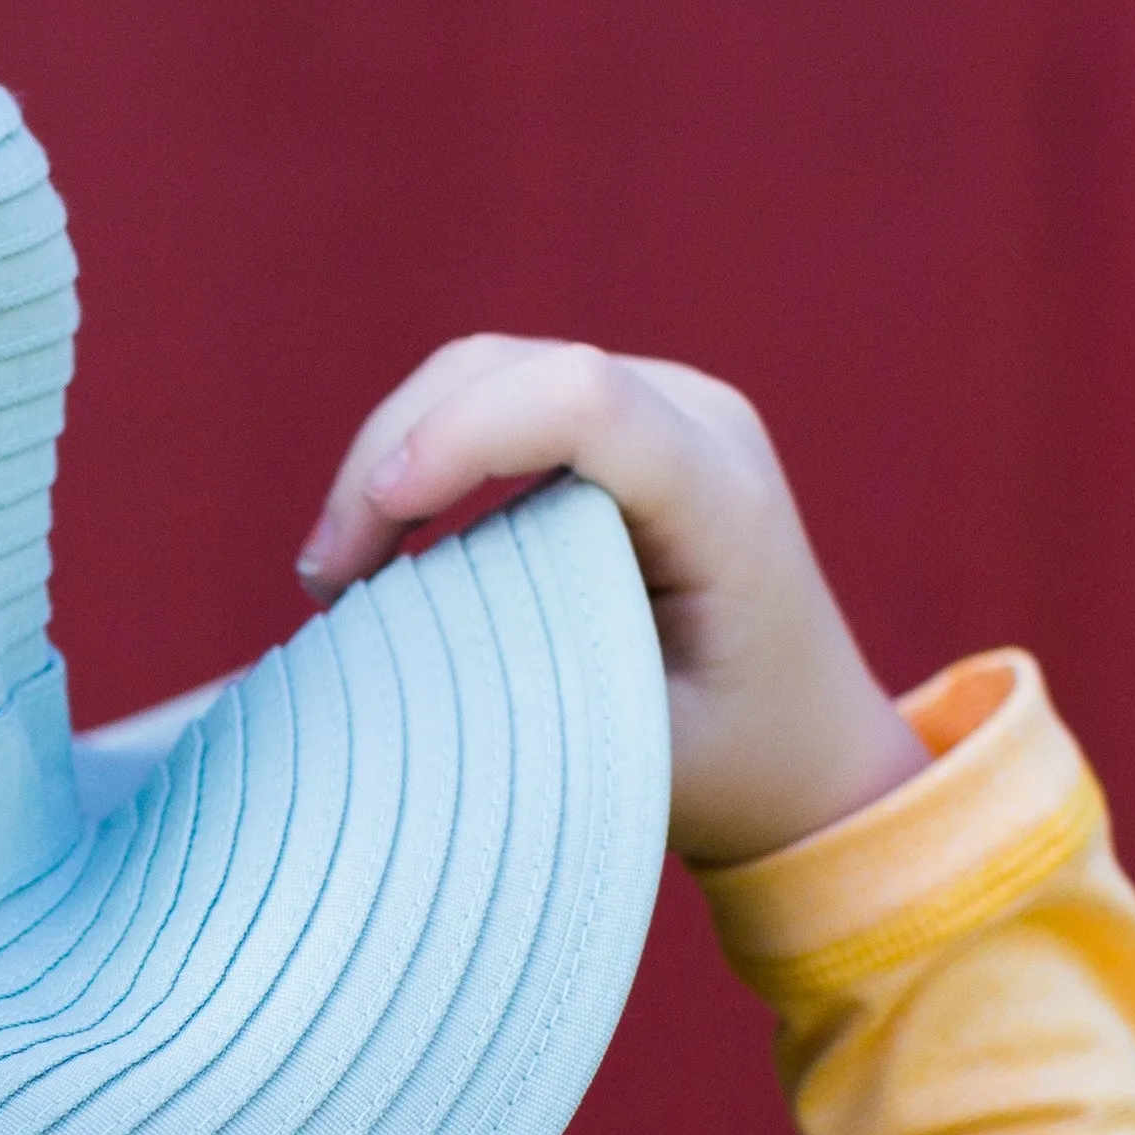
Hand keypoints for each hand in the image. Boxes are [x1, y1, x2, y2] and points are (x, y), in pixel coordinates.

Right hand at [293, 338, 924, 867]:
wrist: (811, 748)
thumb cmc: (732, 764)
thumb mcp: (633, 752)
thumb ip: (524, 693)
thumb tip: (375, 663)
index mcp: (723, 500)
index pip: (580, 403)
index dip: (455, 442)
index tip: (361, 548)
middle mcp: (698, 420)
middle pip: (508, 369)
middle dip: (389, 455)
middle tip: (323, 583)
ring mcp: (660, 408)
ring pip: (484, 372)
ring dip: (389, 454)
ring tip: (335, 571)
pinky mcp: (619, 425)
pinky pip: (493, 400)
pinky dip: (418, 458)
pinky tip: (382, 544)